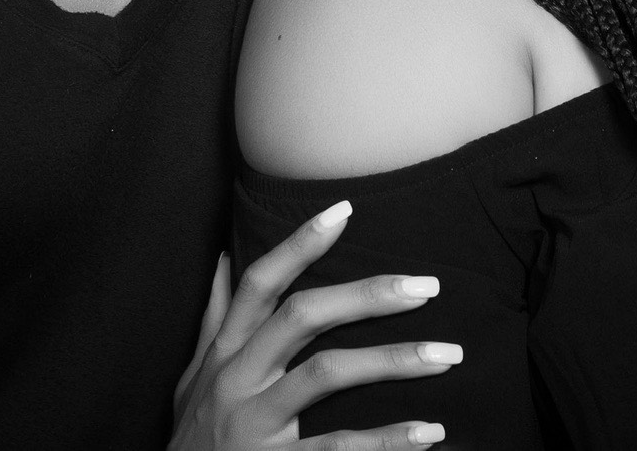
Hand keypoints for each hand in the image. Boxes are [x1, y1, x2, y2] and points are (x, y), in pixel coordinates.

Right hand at [170, 200, 459, 447]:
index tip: (345, 209)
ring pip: (327, 374)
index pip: (262, 282)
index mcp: (225, 352)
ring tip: (445, 355)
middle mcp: (238, 378)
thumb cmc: (192, 439)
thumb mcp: (191, 378)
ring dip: (393, 361)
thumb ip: (213, 319)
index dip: (299, 243)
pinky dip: (387, 441)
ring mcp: (255, 422)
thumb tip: (223, 257)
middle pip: (304, 316)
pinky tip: (429, 432)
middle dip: (367, 295)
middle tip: (427, 285)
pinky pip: (338, 448)